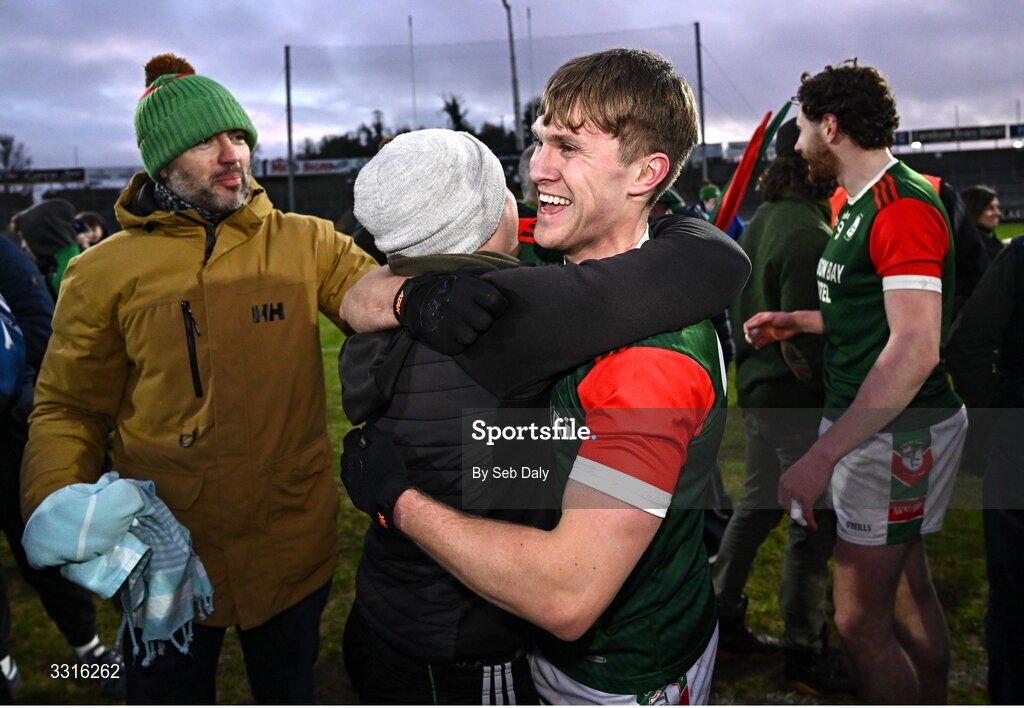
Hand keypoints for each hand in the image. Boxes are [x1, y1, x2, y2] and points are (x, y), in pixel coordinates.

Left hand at [341, 427, 411, 532]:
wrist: (389, 497)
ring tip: (367, 462)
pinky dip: (361, 477)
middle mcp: (346, 470)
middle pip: (348, 455)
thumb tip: (364, 428)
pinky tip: (370, 478)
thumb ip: (372, 432)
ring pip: (350, 470)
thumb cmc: (387, 467)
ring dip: (357, 464)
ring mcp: (350, 485)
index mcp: (350, 455)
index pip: (348, 439)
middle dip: (355, 449)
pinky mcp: (355, 497)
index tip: (360, 432)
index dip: (354, 433)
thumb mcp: (382, 443)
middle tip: (364, 446)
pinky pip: (356, 483)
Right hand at [394, 268, 508, 354]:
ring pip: (474, 337)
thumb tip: (523, 269)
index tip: (489, 308)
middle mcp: (459, 304)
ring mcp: (449, 323)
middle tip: (470, 317)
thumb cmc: (447, 289)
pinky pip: (461, 347)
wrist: (412, 300)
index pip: (498, 303)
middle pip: (486, 323)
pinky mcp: (442, 340)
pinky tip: (449, 332)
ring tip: (458, 324)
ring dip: (469, 333)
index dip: (496, 308)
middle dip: (481, 321)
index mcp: (468, 287)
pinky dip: (457, 343)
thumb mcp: (465, 277)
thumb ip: (489, 278)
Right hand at [743, 311, 800, 348]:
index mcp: (759, 318)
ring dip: (752, 341)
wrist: (794, 324)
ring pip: (754, 338)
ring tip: (754, 343)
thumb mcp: (770, 317)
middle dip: (748, 336)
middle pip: (749, 332)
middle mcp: (761, 325)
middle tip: (751, 340)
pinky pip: (761, 343)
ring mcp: (765, 332)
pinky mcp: (769, 339)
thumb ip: (759, 321)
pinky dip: (757, 345)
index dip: (746, 329)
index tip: (749, 334)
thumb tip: (748, 326)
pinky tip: (758, 347)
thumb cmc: (783, 318)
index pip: (748, 324)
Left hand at [777, 448, 833, 530]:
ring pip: (796, 513)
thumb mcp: (797, 472)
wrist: (821, 457)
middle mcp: (787, 489)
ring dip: (802, 520)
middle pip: (786, 508)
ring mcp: (796, 494)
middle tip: (802, 519)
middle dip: (794, 515)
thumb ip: (794, 483)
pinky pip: (807, 514)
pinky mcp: (807, 498)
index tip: (795, 511)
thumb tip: (799, 491)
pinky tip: (814, 526)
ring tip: (808, 523)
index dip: (788, 507)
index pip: (781, 500)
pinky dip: (810, 522)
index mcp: (783, 482)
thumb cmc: (813, 463)